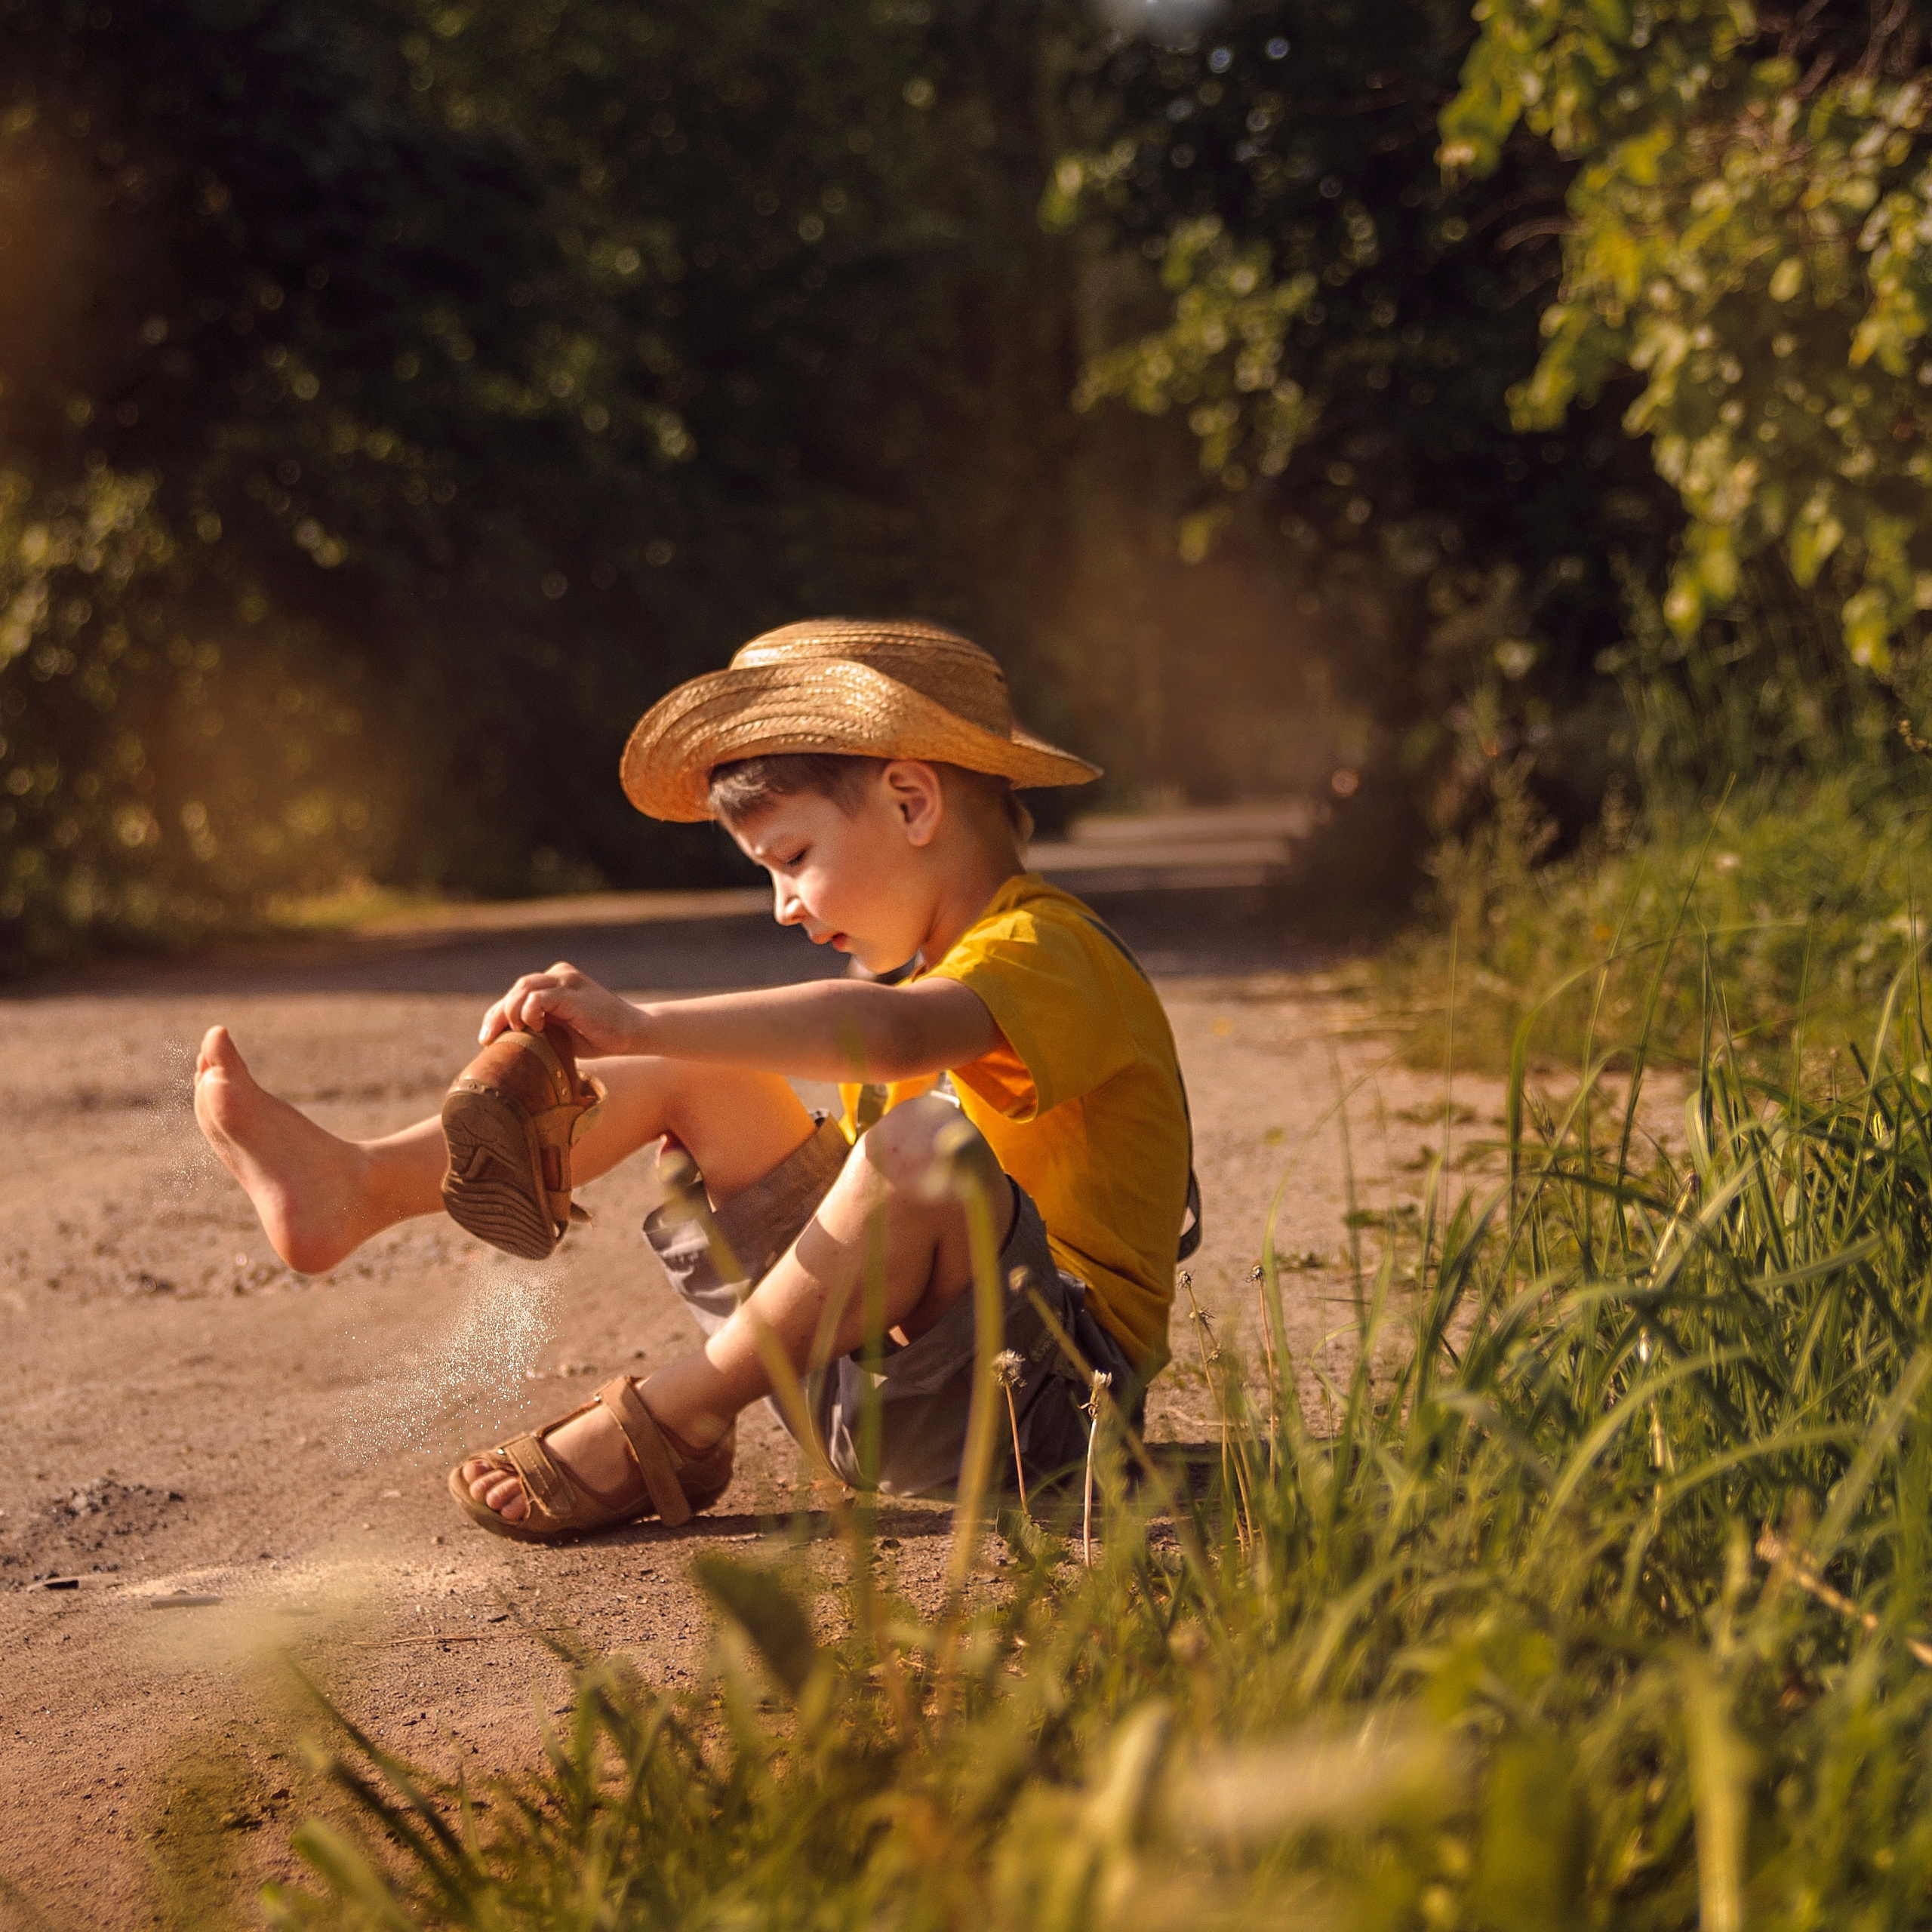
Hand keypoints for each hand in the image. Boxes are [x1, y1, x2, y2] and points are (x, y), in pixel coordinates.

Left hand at [478, 961, 645, 1059]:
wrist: (633, 1033)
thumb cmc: (597, 1036)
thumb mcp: (560, 1031)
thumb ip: (539, 1027)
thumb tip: (507, 1045)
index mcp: (553, 982)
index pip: (516, 994)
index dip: (496, 1014)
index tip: (486, 1039)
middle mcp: (558, 974)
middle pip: (516, 988)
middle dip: (497, 1014)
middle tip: (489, 1039)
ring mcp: (567, 981)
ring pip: (524, 988)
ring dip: (511, 1011)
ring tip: (515, 1030)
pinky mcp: (573, 992)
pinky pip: (541, 996)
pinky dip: (530, 1010)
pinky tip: (535, 1026)